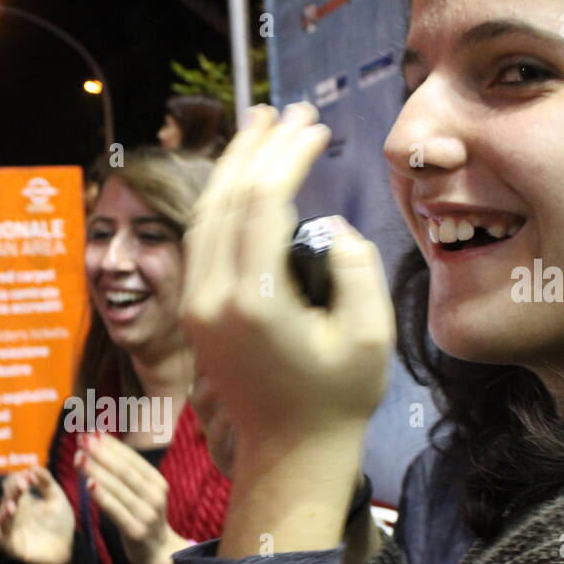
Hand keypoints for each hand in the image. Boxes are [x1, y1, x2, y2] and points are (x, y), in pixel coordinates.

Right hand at [0, 467, 74, 563]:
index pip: (13, 484)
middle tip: (22, 489)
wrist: (68, 550)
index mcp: (24, 499)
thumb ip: (47, 483)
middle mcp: (14, 512)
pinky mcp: (11, 545)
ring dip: (3, 512)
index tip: (29, 479)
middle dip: (12, 493)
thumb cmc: (61, 523)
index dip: (18, 479)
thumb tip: (33, 467)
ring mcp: (11, 528)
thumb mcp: (57, 499)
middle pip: (6, 498)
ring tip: (12, 509)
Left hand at [77, 432, 191, 563]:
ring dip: (97, 471)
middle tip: (82, 439)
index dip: (111, 444)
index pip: (131, 459)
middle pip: (124, 470)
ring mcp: (147, 514)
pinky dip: (102, 497)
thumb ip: (126, 474)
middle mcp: (154, 496)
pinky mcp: (136, 531)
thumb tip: (101, 445)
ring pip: (118, 488)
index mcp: (157, 482)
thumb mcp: (143, 493)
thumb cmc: (143, 517)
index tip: (92, 432)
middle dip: (101, 453)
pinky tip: (88, 485)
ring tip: (79, 457)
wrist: (159, 552)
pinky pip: (116, 511)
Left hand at [179, 102, 394, 467]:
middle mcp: (212, 300)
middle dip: (256, 148)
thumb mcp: (368, 337)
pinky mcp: (195, 314)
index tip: (317, 128)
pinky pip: (200, 242)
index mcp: (253, 302)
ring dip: (231, 169)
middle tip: (286, 110)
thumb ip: (354, 268)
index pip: (262, 203)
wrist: (289, 453)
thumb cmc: (336, 400)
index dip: (288, 155)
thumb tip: (328, 226)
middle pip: (225, 200)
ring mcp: (196, 308)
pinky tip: (241, 182)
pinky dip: (219, 203)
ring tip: (259, 129)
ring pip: (204, 218)